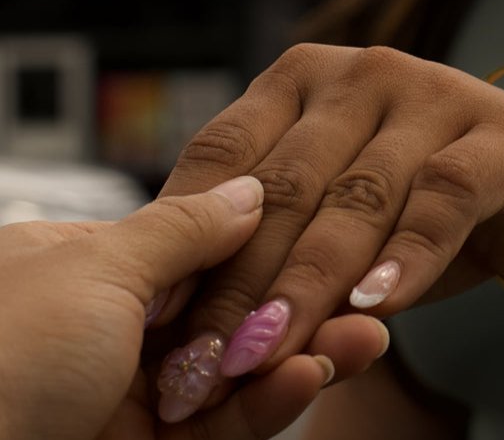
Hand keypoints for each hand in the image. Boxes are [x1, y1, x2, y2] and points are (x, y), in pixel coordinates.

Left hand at [0, 176, 389, 439]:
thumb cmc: (1, 354)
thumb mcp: (97, 267)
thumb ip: (185, 228)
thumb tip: (251, 188)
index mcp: (82, 263)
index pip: (196, 241)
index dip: (264, 235)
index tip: (328, 224)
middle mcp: (106, 326)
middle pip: (226, 305)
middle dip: (297, 297)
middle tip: (366, 292)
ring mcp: (126, 396)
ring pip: (233, 369)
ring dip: (301, 352)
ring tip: (365, 336)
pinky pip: (220, 426)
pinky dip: (267, 402)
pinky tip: (311, 376)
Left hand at [157, 45, 503, 415]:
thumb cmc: (426, 200)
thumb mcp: (341, 213)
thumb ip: (278, 245)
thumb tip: (192, 326)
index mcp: (305, 78)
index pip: (226, 155)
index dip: (186, 243)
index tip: (159, 326)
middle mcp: (364, 73)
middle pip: (287, 184)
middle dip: (241, 285)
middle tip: (208, 367)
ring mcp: (435, 94)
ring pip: (358, 196)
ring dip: (311, 285)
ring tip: (272, 355)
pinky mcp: (500, 134)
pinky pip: (443, 198)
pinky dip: (406, 257)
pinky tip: (374, 309)